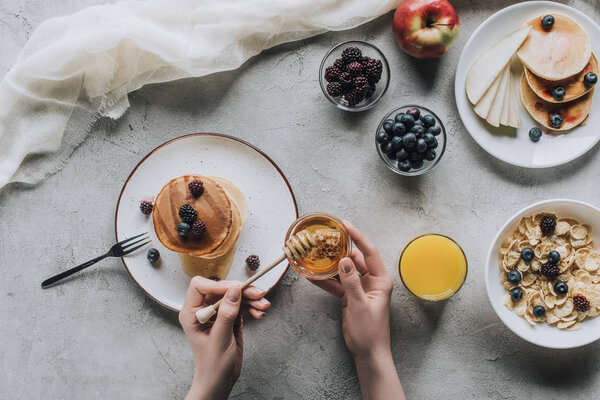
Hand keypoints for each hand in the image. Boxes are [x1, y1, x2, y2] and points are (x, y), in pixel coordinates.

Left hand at [179, 277, 270, 399]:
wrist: (220, 380)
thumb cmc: (212, 365)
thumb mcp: (219, 339)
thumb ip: (226, 314)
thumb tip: (234, 291)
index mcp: (192, 313)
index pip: (200, 287)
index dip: (218, 285)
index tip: (236, 289)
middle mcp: (204, 309)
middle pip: (222, 289)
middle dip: (242, 291)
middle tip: (259, 294)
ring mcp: (218, 313)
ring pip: (235, 296)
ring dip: (251, 299)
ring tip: (264, 306)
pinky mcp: (230, 317)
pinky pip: (242, 305)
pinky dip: (252, 307)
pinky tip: (259, 313)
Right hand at [312, 221, 393, 359]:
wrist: (368, 353)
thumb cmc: (370, 332)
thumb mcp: (360, 305)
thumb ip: (351, 282)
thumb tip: (344, 260)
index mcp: (380, 281)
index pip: (369, 253)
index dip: (358, 237)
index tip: (346, 225)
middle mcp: (371, 281)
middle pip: (354, 259)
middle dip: (340, 249)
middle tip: (325, 239)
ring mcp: (360, 289)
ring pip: (343, 271)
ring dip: (330, 265)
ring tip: (316, 254)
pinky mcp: (350, 297)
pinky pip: (336, 284)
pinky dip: (326, 281)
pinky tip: (312, 276)